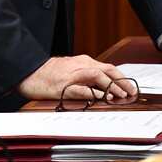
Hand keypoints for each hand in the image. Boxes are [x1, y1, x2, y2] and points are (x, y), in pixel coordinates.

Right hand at [17, 55, 135, 100]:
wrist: (30, 71)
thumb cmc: (50, 73)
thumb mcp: (71, 70)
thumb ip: (87, 77)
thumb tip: (103, 88)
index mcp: (84, 62)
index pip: (109, 68)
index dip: (122, 78)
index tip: (131, 88)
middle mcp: (81, 66)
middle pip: (107, 70)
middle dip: (122, 82)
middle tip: (131, 93)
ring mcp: (72, 75)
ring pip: (97, 76)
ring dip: (110, 86)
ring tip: (119, 96)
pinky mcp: (63, 85)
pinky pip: (80, 88)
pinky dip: (92, 93)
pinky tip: (99, 99)